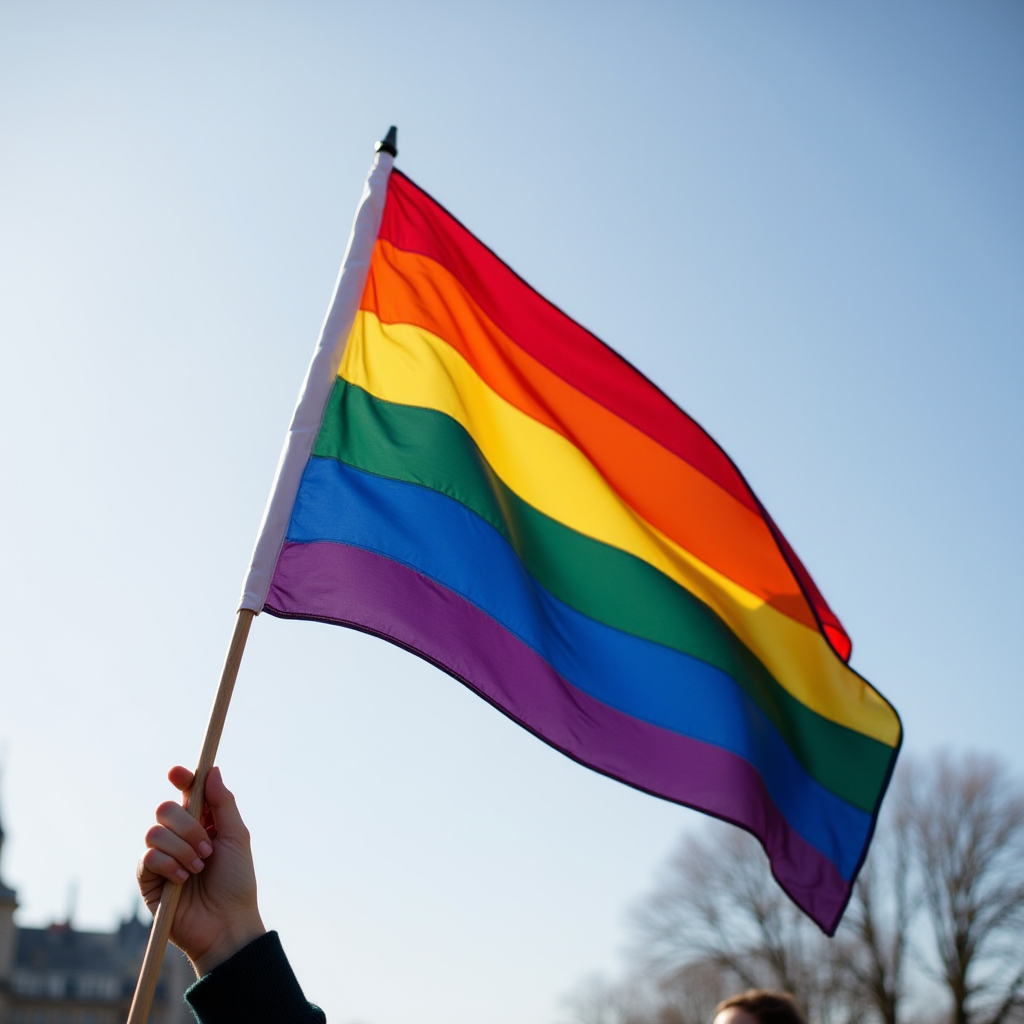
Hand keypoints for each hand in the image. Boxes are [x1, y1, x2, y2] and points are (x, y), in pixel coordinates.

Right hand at [138, 765, 265, 975]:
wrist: (227, 923)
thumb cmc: (236, 881)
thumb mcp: (237, 837)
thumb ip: (224, 804)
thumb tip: (211, 770)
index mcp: (202, 824)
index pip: (186, 793)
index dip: (181, 779)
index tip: (177, 773)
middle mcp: (179, 837)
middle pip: (165, 809)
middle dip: (188, 826)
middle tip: (208, 848)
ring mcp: (161, 858)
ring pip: (154, 832)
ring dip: (182, 849)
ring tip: (199, 868)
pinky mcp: (148, 880)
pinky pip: (147, 857)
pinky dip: (169, 865)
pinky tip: (183, 880)